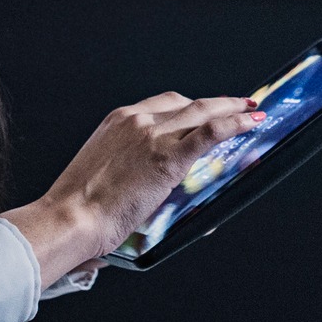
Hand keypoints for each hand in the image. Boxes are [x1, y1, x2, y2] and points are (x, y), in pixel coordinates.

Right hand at [0, 93, 260, 285]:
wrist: (71, 218)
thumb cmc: (77, 208)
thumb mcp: (102, 173)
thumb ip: (127, 167)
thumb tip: (144, 182)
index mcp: (118, 121)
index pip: (163, 104)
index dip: (189, 106)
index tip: (203, 109)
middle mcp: (137, 120)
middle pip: (186, 103)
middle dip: (215, 103)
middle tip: (236, 104)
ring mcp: (154, 136)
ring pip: (203, 112)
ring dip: (232, 109)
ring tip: (251, 111)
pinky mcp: (169, 157)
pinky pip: (210, 132)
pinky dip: (234, 124)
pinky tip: (250, 123)